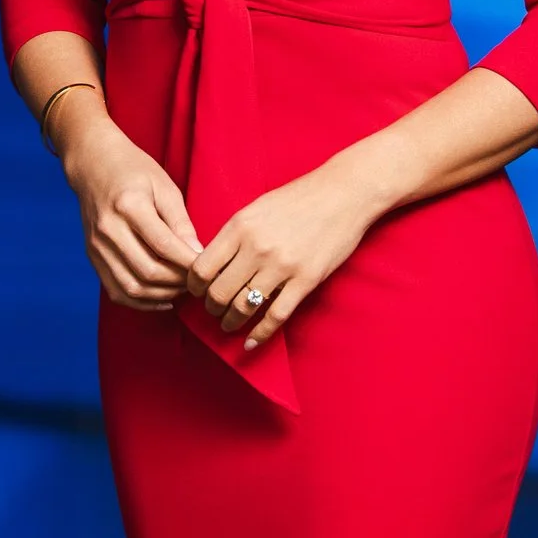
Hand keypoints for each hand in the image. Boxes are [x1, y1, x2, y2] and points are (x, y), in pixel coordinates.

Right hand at [57, 109, 201, 308]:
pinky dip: (141, 301)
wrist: (93, 164)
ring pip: (132, 288)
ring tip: (182, 289)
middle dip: (179, 282)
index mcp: (129, 206)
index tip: (209, 267)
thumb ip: (181, 223)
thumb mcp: (165, 187)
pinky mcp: (93, 256)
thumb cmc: (133, 170)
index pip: (165, 247)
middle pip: (148, 272)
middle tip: (199, 280)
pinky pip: (117, 291)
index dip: (190, 263)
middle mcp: (108, 229)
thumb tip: (198, 256)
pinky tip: (162, 298)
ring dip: (162, 295)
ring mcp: (97, 246)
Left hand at [190, 161, 376, 351]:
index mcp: (239, 227)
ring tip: (228, 324)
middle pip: (218, 292)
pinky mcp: (305, 281)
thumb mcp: (255, 208)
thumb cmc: (298, 198)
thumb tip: (210, 262)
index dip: (193, 286)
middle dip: (210, 307)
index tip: (196, 291)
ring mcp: (282, 267)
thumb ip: (233, 235)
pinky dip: (259, 335)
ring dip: (230, 321)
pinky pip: (275, 316)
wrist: (344, 194)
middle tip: (212, 310)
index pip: (201, 268)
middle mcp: (256, 249)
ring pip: (243, 308)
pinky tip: (249, 343)